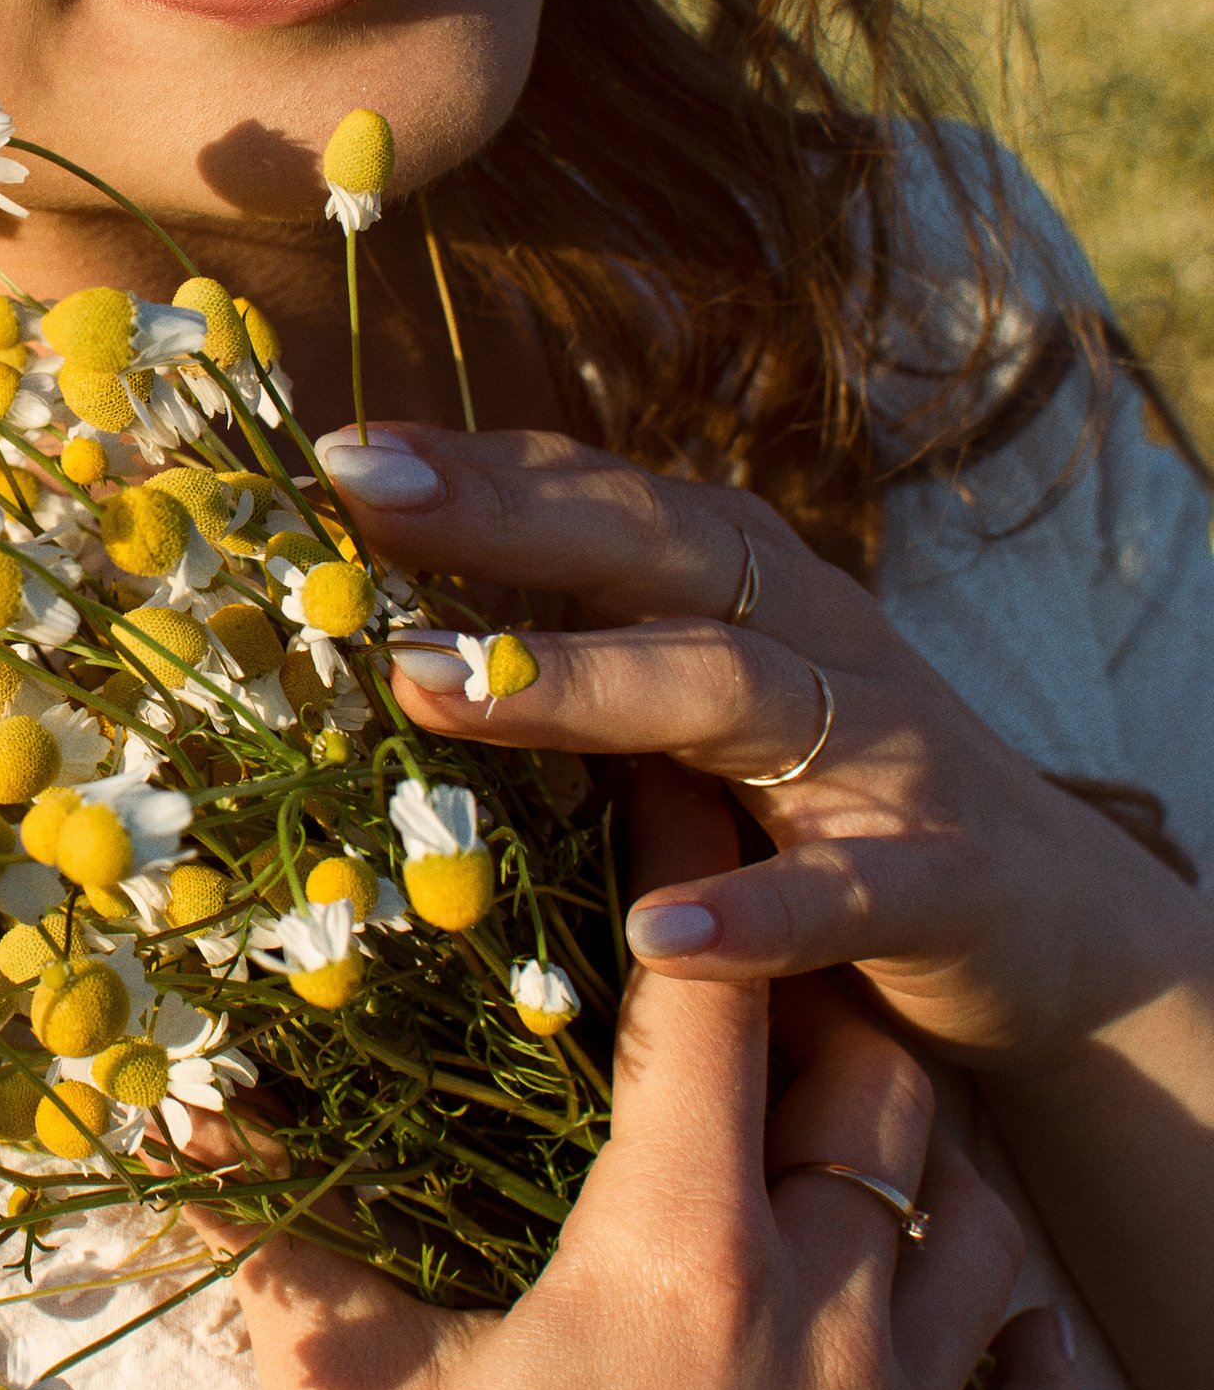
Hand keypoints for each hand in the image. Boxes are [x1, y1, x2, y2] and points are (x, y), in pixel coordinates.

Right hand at [211, 794, 1075, 1389]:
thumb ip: (271, 1228)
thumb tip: (167, 1100)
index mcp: (674, 1260)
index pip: (706, 1001)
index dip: (690, 869)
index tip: (677, 773)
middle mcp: (824, 1325)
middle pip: (874, 1087)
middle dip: (818, 994)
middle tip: (755, 948)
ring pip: (978, 1230)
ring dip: (921, 1150)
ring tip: (856, 1111)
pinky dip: (1014, 1339)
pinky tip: (974, 1308)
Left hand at [335, 422, 1207, 1070]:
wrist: (1057, 924)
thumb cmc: (825, 803)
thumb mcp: (699, 712)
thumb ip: (575, 655)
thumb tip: (371, 627)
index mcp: (741, 582)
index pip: (597, 493)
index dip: (471, 466)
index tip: (333, 452)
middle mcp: (810, 634)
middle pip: (651, 546)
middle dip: (504, 516)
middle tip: (364, 502)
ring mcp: (883, 751)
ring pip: (730, 686)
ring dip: (578, 684)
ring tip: (433, 689)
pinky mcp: (943, 881)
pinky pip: (847, 891)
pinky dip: (757, 913)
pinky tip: (660, 937)